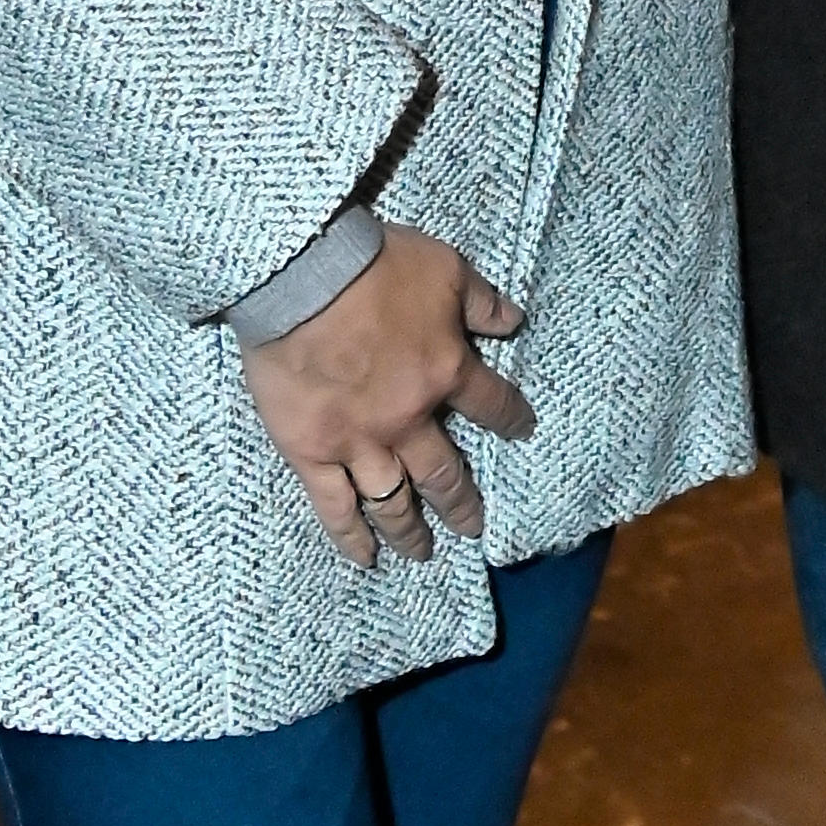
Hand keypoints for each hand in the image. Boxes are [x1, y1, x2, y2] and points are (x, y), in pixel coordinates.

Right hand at [242, 227, 529, 564]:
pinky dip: (350, 536)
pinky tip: (364, 559)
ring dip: (411, 531)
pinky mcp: (311, 451)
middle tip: (473, 527)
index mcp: (446, 372)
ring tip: (421, 553)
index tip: (522, 430)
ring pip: (393, 500)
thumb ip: (482, 301)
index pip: (492, 405)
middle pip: (444, 473)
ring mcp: (360, 442)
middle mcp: (409, 420)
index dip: (511, 419)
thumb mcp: (446, 269)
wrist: (304, 277)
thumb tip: (515, 322)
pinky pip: (334, 505)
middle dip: (462, 503)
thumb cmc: (376, 266)